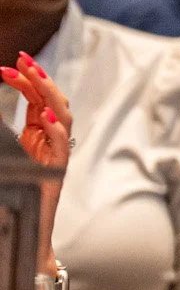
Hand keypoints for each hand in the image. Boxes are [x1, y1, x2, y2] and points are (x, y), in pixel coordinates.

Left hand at [3, 54, 69, 275]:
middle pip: (53, 103)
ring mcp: (56, 155)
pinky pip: (63, 148)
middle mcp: (50, 142)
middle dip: (39, 79)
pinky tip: (49, 119)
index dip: (26, 81)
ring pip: (64, 118)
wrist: (27, 230)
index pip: (38, 101)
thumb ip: (6, 137)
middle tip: (23, 59)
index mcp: (38, 135)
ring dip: (50, 97)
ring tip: (36, 78)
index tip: (11, 64)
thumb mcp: (9, 155)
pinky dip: (58, 132)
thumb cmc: (17, 195)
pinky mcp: (56, 172)